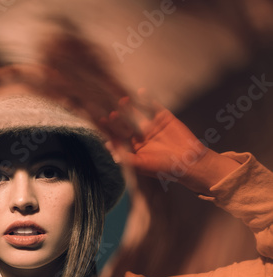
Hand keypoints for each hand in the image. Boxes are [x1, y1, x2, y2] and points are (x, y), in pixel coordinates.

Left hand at [99, 89, 240, 193]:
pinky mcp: (164, 118)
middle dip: (119, 118)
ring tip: (122, 100)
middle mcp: (140, 135)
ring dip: (130, 107)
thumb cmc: (165, 167)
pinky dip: (148, 100)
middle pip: (126, 123)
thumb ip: (126, 158)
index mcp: (133, 147)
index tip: (102, 122)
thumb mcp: (143, 165)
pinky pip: (154, 107)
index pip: (119, 136)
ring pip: (138, 114)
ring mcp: (152, 125)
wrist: (190, 162)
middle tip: (111, 112)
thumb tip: (110, 151)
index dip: (110, 129)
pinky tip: (141, 93)